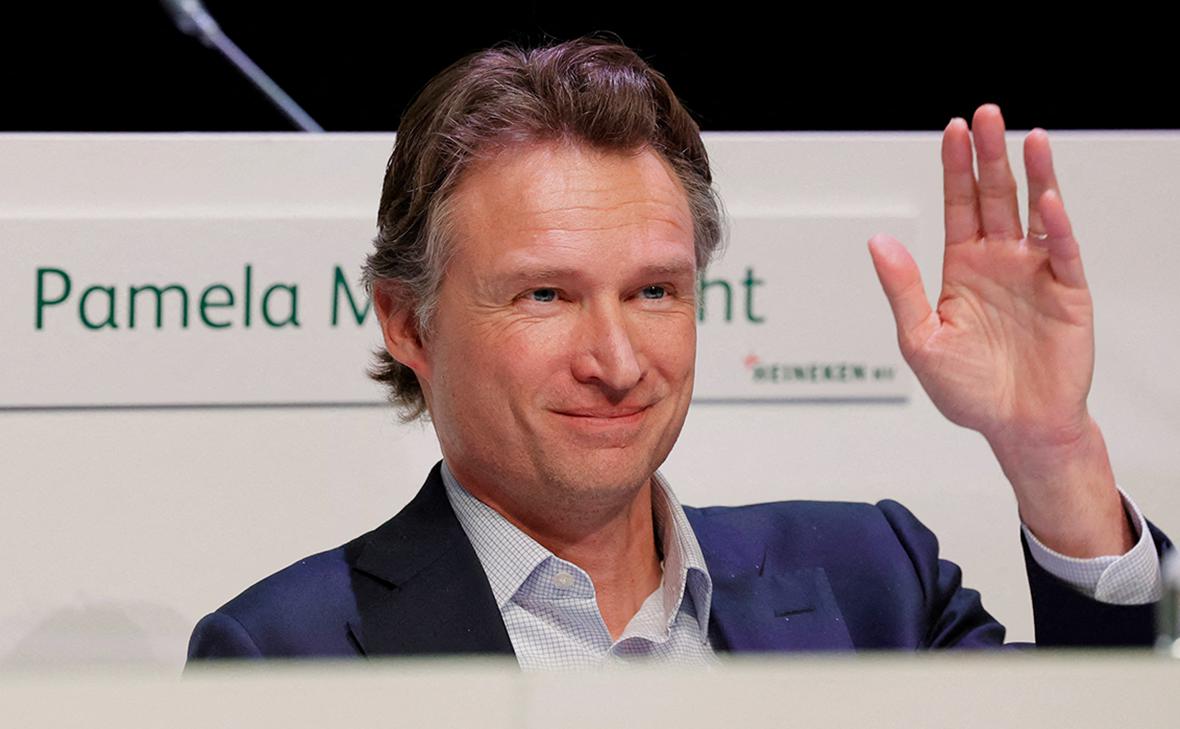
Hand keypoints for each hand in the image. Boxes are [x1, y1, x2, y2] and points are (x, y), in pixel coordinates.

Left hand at [868, 104, 1131, 556]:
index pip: (958, 206)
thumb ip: (902, 289)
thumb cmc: (968, 390)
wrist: (1017, 427)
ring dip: (1031, 175)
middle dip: (989, 156)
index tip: (952, 130)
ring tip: (1026, 136)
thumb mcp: (920, 340)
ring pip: (1032, 213)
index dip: (955, 169)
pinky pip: (1062, 251)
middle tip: (986, 115)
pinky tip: (1046, 198)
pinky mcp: (1067, 292)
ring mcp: (1035, 273)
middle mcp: (999, 261)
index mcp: (962, 268)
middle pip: (994, 197)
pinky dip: (1055, 225)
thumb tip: (877, 241)